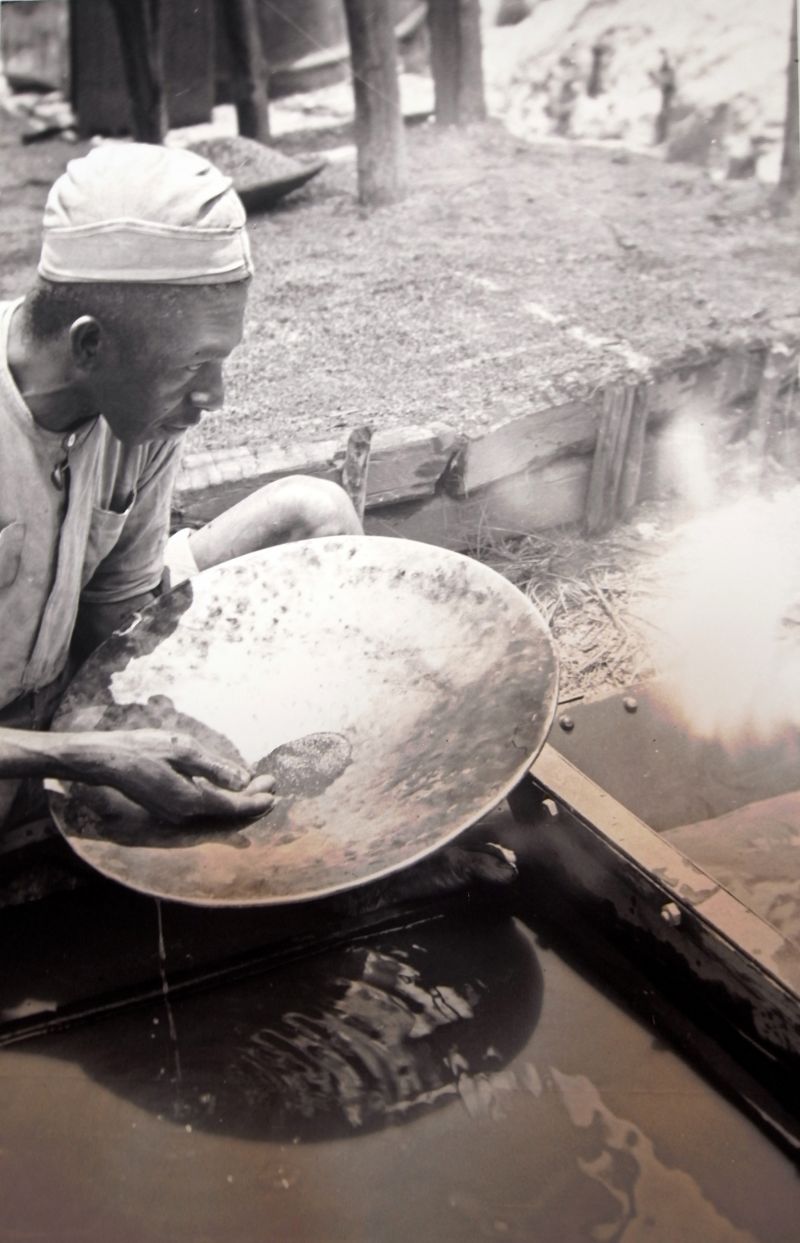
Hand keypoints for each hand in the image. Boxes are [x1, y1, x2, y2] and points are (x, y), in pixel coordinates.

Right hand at [65, 728, 275, 822]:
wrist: (107, 760)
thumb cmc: (144, 749)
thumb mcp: (184, 750)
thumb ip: (215, 767)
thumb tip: (243, 779)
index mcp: (190, 802)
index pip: (233, 807)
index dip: (256, 800)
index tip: (274, 789)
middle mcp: (184, 816)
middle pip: (227, 817)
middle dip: (252, 803)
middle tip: (271, 787)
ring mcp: (175, 817)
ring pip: (216, 818)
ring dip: (238, 805)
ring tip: (257, 789)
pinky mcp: (169, 812)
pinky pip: (203, 815)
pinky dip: (221, 806)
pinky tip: (229, 792)